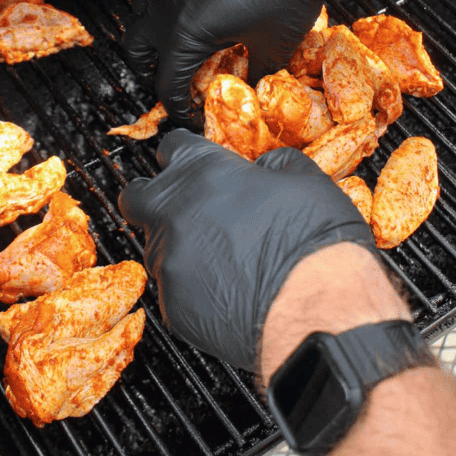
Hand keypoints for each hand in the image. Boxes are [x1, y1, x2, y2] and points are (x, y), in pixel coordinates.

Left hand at [118, 129, 374, 372]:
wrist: (318, 308)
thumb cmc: (316, 244)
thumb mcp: (308, 180)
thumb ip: (275, 165)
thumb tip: (266, 167)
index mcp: (206, 172)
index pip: (172, 146)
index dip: (185, 154)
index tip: (193, 161)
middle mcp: (176, 213)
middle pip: (137, 196)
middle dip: (154, 197)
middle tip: (183, 206)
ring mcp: (170, 262)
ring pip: (156, 246)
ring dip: (180, 245)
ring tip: (223, 257)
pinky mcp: (172, 306)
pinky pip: (174, 290)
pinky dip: (195, 287)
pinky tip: (229, 289)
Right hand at [121, 0, 326, 123]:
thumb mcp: (274, 46)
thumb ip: (259, 71)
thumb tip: (257, 84)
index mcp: (184, 35)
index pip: (166, 84)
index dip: (178, 108)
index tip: (189, 116)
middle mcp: (168, 7)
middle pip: (135, 49)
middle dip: (147, 71)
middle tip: (170, 83)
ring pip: (140, 13)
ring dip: (149, 36)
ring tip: (170, 49)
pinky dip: (167, 7)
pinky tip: (195, 14)